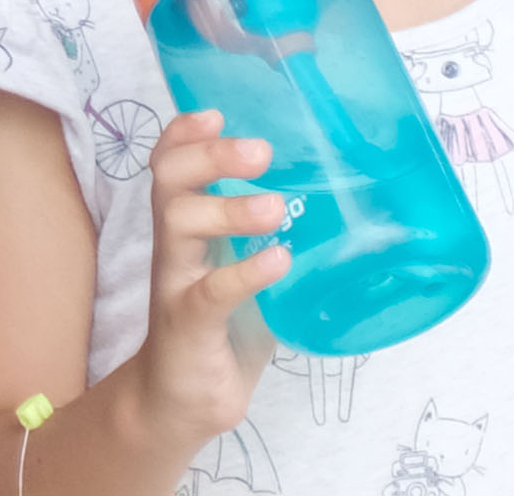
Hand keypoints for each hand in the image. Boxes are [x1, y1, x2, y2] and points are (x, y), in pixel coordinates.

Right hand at [127, 105, 290, 444]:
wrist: (185, 400)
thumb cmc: (222, 327)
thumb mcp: (245, 269)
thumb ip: (271, 239)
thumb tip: (344, 208)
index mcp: (186, 227)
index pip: (169, 162)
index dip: (184, 132)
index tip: (217, 112)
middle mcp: (173, 246)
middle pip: (169, 179)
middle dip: (207, 154)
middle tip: (260, 151)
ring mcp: (176, 283)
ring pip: (178, 222)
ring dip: (228, 207)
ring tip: (274, 207)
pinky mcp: (188, 325)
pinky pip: (210, 291)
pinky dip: (245, 272)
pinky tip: (279, 262)